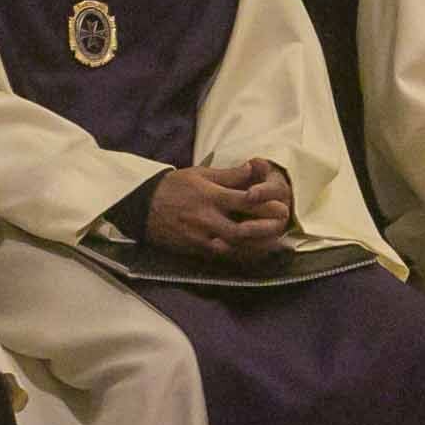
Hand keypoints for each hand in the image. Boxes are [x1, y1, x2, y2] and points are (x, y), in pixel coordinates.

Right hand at [147, 158, 293, 260]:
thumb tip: (253, 167)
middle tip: (282, 227)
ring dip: (257, 247)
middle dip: (265, 230)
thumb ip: (229, 174)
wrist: (142, 207)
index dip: (266, 205)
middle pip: (242, 230)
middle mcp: (207, 219)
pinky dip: (241, 255)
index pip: (244, 201)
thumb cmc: (174, 186)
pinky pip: (223, 256)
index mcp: (210, 196)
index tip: (282, 205)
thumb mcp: (200, 173)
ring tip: (275, 243)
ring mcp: (201, 237)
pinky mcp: (196, 250)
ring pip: (234, 248)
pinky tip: (254, 253)